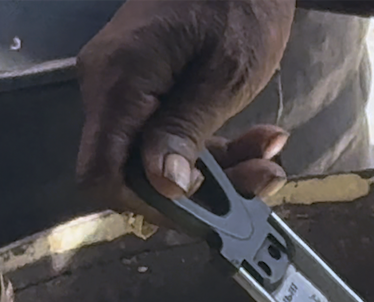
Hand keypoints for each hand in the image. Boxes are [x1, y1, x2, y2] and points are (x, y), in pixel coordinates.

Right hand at [76, 0, 295, 214]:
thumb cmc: (238, 4)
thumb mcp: (225, 75)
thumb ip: (188, 132)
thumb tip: (163, 188)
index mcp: (119, 84)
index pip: (102, 175)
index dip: (151, 205)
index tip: (204, 209)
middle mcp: (109, 88)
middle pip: (137, 171)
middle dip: (204, 188)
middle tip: (263, 177)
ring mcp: (126, 88)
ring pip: (162, 157)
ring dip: (223, 168)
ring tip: (270, 153)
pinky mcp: (148, 87)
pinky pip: (171, 134)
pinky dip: (216, 144)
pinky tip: (260, 138)